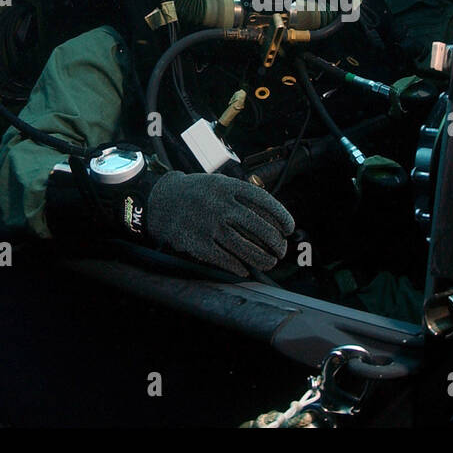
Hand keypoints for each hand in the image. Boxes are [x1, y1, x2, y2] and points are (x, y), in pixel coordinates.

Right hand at [146, 171, 293, 276]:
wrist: (162, 200)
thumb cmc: (198, 193)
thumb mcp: (220, 184)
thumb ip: (243, 196)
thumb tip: (272, 218)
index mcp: (230, 188)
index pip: (265, 202)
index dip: (282, 217)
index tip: (289, 228)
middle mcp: (222, 205)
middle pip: (260, 228)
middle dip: (276, 243)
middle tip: (281, 249)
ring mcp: (210, 225)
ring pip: (246, 248)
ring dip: (262, 259)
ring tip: (269, 262)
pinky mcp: (199, 243)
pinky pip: (226, 259)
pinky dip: (239, 267)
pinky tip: (245, 269)